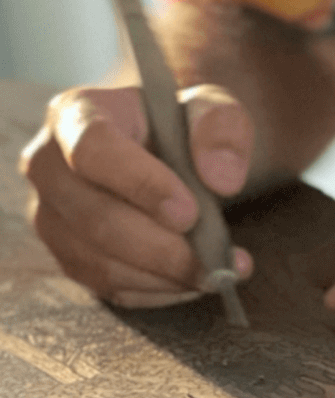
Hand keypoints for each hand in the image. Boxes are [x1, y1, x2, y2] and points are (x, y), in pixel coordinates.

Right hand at [21, 83, 254, 307]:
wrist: (169, 149)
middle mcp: (49, 166)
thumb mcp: (212, 107)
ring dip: (164, 276)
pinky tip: (194, 280)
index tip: (190, 214)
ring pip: (99, 262)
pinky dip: (157, 290)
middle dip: (162, 248)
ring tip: (218, 272)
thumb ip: (222, 127)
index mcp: (75, 114)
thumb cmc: (183, 125)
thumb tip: (223, 179)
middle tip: (217, 260)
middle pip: (94, 218)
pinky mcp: (68, 254)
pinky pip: (107, 286)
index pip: (94, 150)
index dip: (140, 185)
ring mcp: (51, 216)